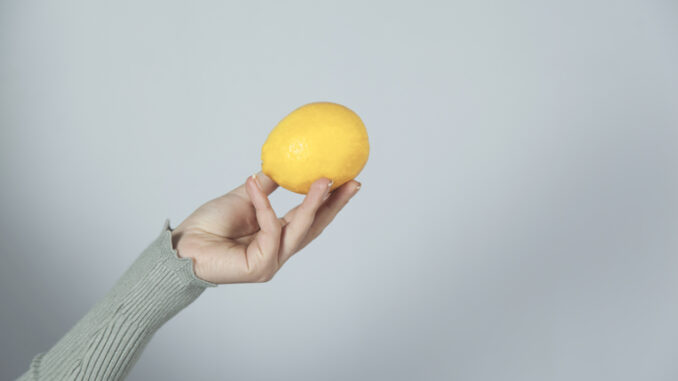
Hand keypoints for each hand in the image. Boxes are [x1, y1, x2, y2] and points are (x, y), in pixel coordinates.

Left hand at [171, 172, 360, 283]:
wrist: (182, 246)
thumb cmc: (209, 225)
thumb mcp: (244, 197)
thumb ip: (264, 187)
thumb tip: (283, 166)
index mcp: (277, 236)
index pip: (311, 219)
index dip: (331, 202)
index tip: (348, 180)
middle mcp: (279, 251)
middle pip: (315, 227)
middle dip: (335, 205)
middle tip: (353, 183)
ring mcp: (272, 261)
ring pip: (299, 229)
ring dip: (314, 203)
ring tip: (325, 179)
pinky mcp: (260, 266)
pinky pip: (269, 228)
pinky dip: (263, 205)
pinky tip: (254, 184)